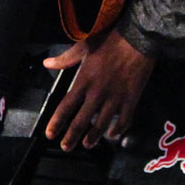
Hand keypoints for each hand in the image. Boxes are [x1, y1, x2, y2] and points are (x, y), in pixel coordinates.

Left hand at [43, 30, 154, 151]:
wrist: (137, 37)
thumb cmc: (109, 40)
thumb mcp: (84, 46)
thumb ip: (65, 59)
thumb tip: (46, 63)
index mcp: (84, 81)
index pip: (66, 107)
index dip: (57, 122)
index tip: (50, 134)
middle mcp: (97, 93)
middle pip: (81, 121)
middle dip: (71, 136)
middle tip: (66, 147)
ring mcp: (115, 98)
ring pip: (101, 125)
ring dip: (93, 137)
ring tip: (87, 144)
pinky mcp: (131, 99)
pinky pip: (124, 120)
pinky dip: (117, 130)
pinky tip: (112, 134)